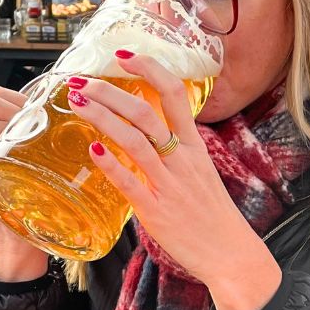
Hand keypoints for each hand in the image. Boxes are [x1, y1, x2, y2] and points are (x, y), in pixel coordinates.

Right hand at [0, 86, 47, 280]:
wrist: (29, 228)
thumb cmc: (41, 186)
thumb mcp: (41, 152)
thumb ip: (44, 130)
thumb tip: (80, 103)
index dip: (14, 98)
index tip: (35, 113)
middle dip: (10, 111)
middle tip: (32, 128)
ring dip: (1, 130)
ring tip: (23, 141)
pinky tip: (12, 157)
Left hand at [66, 53, 282, 309]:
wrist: (231, 253)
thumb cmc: (211, 214)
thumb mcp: (199, 172)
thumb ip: (175, 151)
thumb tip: (146, 133)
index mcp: (194, 145)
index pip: (174, 93)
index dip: (149, 68)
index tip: (123, 55)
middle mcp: (182, 159)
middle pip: (145, 112)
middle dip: (110, 92)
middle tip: (83, 82)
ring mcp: (169, 184)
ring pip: (134, 141)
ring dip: (102, 118)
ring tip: (78, 104)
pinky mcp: (156, 211)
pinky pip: (130, 182)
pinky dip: (110, 164)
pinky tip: (92, 149)